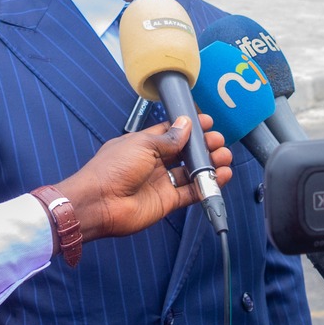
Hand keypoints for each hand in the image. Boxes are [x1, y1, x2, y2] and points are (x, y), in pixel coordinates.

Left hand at [56, 116, 233, 241]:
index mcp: (144, 144)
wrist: (99, 203)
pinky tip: (221, 176)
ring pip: (191, 171)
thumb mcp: (142, 145)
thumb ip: (169, 138)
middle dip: (203, 145)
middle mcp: (153, 162)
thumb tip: (186, 125)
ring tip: (224, 156)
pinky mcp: (167, 201)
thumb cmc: (112, 169)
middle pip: (184, 152)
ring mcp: (161, 182)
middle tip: (218, 140)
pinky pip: (191, 192)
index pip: (171, 132)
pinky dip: (207, 185)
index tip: (207, 122)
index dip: (189, 127)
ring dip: (209, 164)